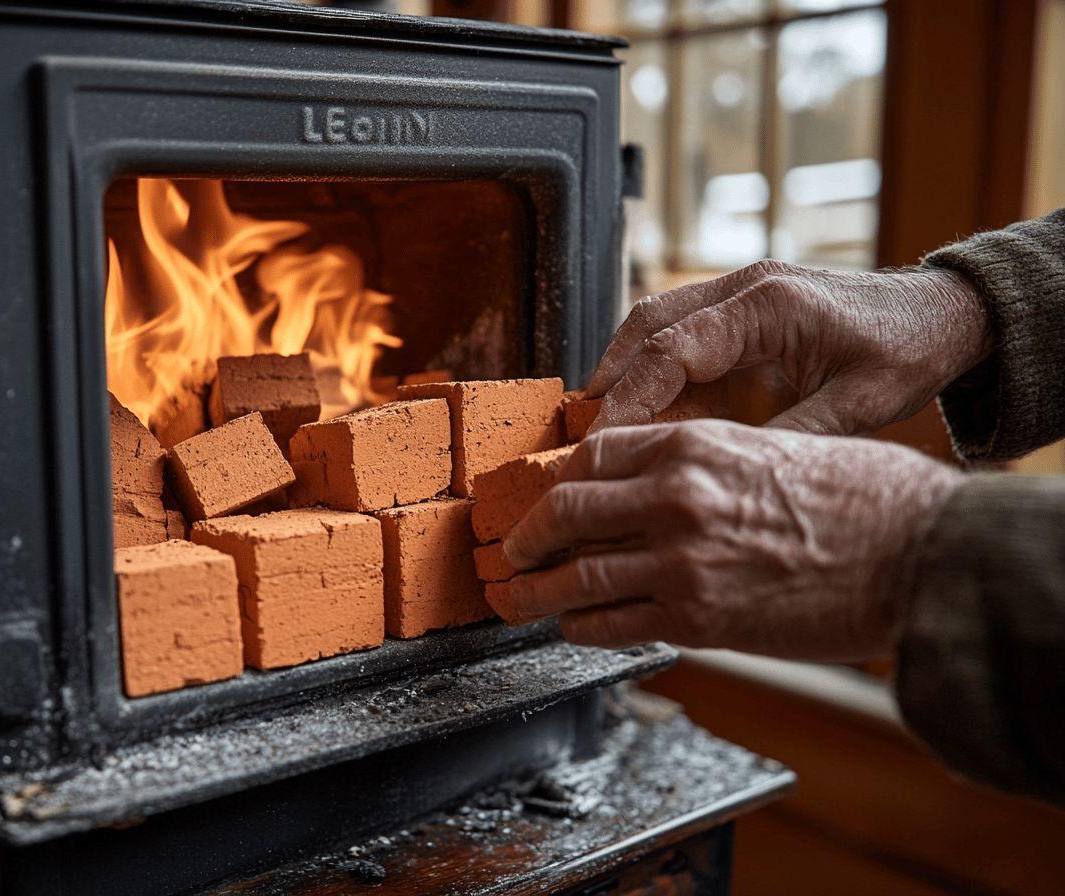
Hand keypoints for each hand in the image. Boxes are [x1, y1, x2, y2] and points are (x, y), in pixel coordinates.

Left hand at [500, 420, 963, 659]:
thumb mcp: (777, 449)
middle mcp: (672, 496)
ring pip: (574, 576)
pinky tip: (572, 628)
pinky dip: (580, 627)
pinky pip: (609, 624)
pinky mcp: (693, 619)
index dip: (560, 478)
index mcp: (694, 444)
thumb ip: (712, 464)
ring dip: (536, 592)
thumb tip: (665, 484)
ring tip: (517, 600)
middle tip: (510, 549)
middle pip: (565, 511)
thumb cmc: (865, 498)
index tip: (546, 495)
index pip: (594, 453)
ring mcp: (678, 560)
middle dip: (527, 535)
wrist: (918, 556)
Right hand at [585, 261, 993, 435]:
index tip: (602, 444)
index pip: (672, 348)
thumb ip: (790, 441)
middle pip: (646, 325)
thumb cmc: (909, 351)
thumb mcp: (859, 407)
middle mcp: (744, 288)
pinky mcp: (741, 309)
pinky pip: (679, 334)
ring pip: (654, 324)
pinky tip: (645, 414)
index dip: (629, 398)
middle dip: (608, 380)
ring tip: (599, 429)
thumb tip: (723, 482)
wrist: (944, 313)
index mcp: (768, 305)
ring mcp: (739, 293)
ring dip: (623, 372)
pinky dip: (652, 370)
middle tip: (581, 437)